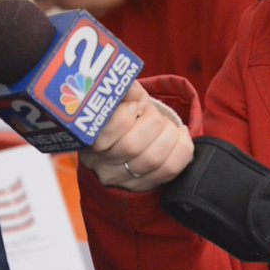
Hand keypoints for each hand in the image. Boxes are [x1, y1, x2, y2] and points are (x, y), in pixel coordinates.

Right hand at [78, 81, 193, 190]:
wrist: (127, 137)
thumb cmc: (121, 111)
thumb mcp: (117, 97)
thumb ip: (121, 89)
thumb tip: (126, 83)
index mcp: (87, 139)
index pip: (102, 137)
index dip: (123, 117)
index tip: (135, 106)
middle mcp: (100, 164)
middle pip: (132, 147)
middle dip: (152, 122)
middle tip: (154, 113)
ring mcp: (122, 179)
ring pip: (153, 159)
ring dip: (169, 134)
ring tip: (168, 124)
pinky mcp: (143, 186)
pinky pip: (170, 169)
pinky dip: (182, 147)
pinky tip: (180, 135)